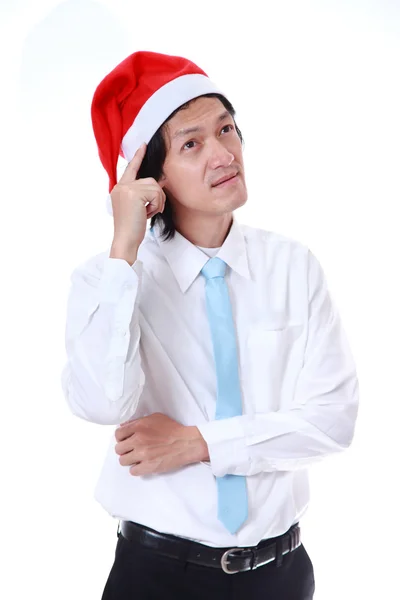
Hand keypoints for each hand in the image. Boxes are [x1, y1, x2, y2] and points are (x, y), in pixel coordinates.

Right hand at [110, 143, 165, 259]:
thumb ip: (144, 194)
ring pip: (155, 186)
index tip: (143, 145)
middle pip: (150, 180)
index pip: (130, 168)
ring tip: (147, 214)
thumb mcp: (137, 208)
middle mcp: (121, 186)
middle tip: (150, 211)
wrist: (125, 240)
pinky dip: (156, 205)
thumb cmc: (131, 229)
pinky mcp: (134, 193)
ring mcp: (126, 188)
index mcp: (119, 189)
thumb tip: (161, 182)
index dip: (138, 157)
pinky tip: (147, 214)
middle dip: (156, 196)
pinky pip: (156, 193)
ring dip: (157, 202)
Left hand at [114, 413, 208, 475]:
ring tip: (137, 458)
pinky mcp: (148, 466)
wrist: (186, 443)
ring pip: (123, 461)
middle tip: (132, 450)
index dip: (121, 438)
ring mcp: (143, 454)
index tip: (126, 441)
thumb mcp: (155, 418)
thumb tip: (124, 426)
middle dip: (124, 449)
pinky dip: (137, 469)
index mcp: (139, 426)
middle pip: (119, 449)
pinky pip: (132, 471)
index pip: (118, 434)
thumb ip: (138, 421)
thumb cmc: (173, 429)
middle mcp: (138, 440)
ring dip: (129, 460)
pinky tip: (143, 465)